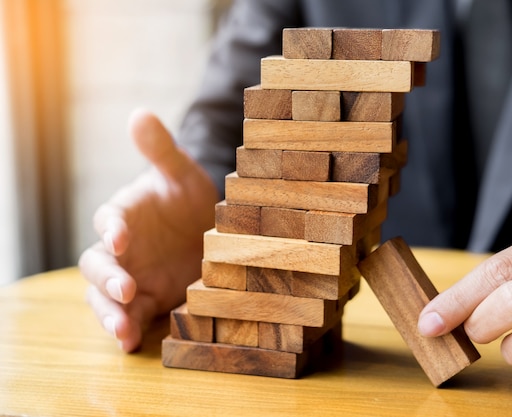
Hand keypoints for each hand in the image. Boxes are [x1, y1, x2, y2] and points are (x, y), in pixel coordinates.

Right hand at [78, 109, 218, 351]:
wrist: (209, 227)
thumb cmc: (189, 197)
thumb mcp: (181, 173)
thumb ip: (160, 150)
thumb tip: (140, 113)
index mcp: (125, 216)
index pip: (108, 220)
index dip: (111, 228)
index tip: (121, 238)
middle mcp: (121, 250)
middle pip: (98, 266)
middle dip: (108, 278)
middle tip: (127, 289)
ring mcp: (132, 277)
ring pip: (105, 297)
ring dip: (110, 313)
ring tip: (122, 331)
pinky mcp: (147, 301)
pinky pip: (130, 317)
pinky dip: (128, 329)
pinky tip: (131, 342)